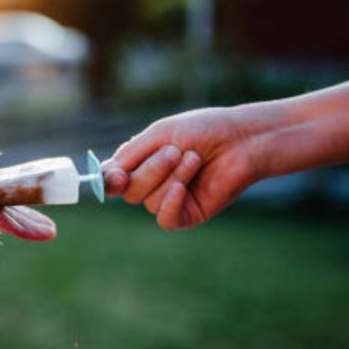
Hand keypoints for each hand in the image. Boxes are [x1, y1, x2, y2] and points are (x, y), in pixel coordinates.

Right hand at [102, 107, 262, 229]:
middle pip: (129, 191)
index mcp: (140, 162)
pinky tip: (182, 188)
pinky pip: (166, 219)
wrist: (243, 138)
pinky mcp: (188, 215)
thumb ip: (131, 154)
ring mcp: (170, 201)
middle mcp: (151, 184)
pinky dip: (171, 203)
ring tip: (195, 158)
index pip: (112, 179)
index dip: (108, 180)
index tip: (117, 175)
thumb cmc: (204, 129)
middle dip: (151, 170)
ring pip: (150, 201)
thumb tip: (105, 174)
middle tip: (175, 150)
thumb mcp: (161, 133)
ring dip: (172, 177)